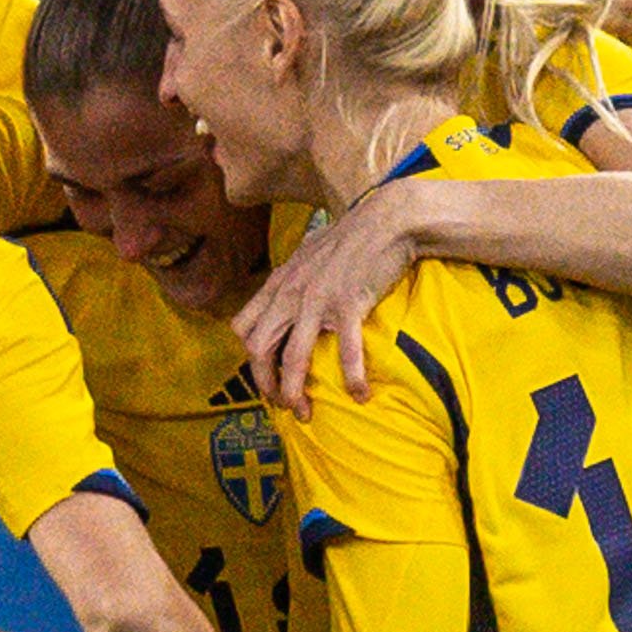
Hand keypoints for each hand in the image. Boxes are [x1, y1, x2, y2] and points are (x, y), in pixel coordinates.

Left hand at [236, 183, 418, 413]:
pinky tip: (360, 394)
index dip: (249, 358)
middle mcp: (290, 293)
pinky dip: (351, 378)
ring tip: (306, 412)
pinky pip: (345, 352)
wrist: (389, 220)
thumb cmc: (353, 237)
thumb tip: (286, 293)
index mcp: (279, 283)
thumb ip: (294, 276)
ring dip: (294, 391)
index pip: (243, 327)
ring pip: (292, 357)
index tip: (266, 375)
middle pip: (258, 349)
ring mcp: (317, 300)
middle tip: (282, 404)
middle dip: (265, 384)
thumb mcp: (310, 253)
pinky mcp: (349, 304)